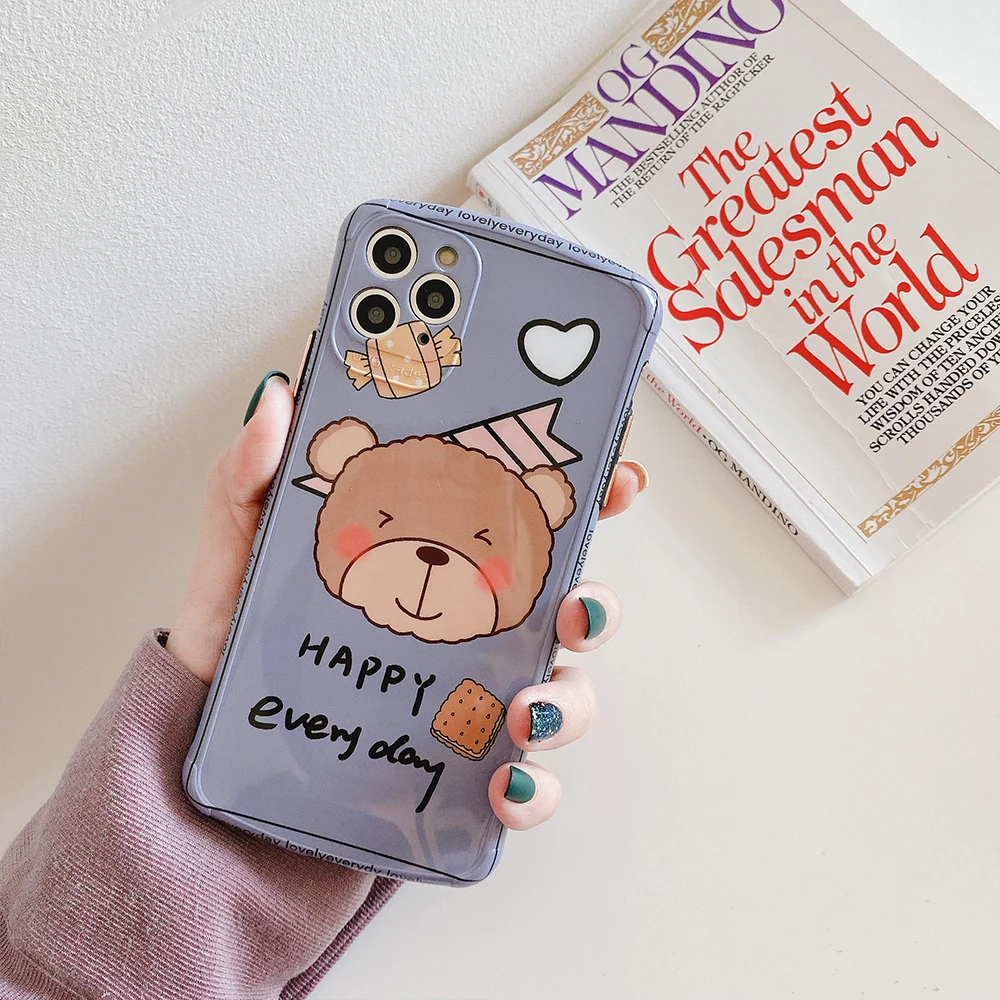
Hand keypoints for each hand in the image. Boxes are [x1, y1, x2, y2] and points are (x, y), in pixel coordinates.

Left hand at [167, 372, 647, 829]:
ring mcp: (472, 702)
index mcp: (439, 561)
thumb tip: (277, 396)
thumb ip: (250, 476)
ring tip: (524, 711)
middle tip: (571, 608)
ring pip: (565, 696)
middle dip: (595, 605)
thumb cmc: (237, 639)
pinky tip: (503, 787)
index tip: (615, 474)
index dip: (585, 494)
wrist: (216, 744)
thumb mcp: (239, 549)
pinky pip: (525, 788)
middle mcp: (472, 629)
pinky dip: (532, 792)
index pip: (526, 521)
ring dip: (567, 703)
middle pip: (568, 608)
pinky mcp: (457, 771)